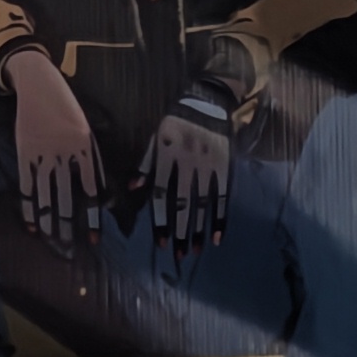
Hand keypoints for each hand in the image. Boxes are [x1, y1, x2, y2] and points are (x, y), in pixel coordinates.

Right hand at [2, 48, 104, 251]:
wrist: (39, 83)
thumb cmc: (65, 107)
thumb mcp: (84, 128)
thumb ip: (89, 159)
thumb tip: (99, 192)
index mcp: (84, 145)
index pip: (91, 188)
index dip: (93, 215)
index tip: (95, 237)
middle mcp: (64, 152)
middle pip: (66, 196)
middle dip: (68, 224)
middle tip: (69, 247)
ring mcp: (42, 152)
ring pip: (45, 194)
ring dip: (48, 220)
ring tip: (50, 240)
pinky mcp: (25, 151)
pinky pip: (27, 184)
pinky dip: (28, 205)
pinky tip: (31, 223)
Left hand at [141, 105, 232, 258]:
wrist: (207, 100)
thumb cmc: (176, 120)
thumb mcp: (156, 137)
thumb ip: (145, 163)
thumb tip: (132, 189)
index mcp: (167, 156)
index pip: (161, 194)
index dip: (161, 220)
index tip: (162, 243)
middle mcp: (186, 162)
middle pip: (183, 203)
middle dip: (181, 232)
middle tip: (180, 256)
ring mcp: (207, 164)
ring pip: (203, 203)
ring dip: (199, 229)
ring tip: (196, 251)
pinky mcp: (224, 164)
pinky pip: (223, 195)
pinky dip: (220, 217)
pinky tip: (217, 236)